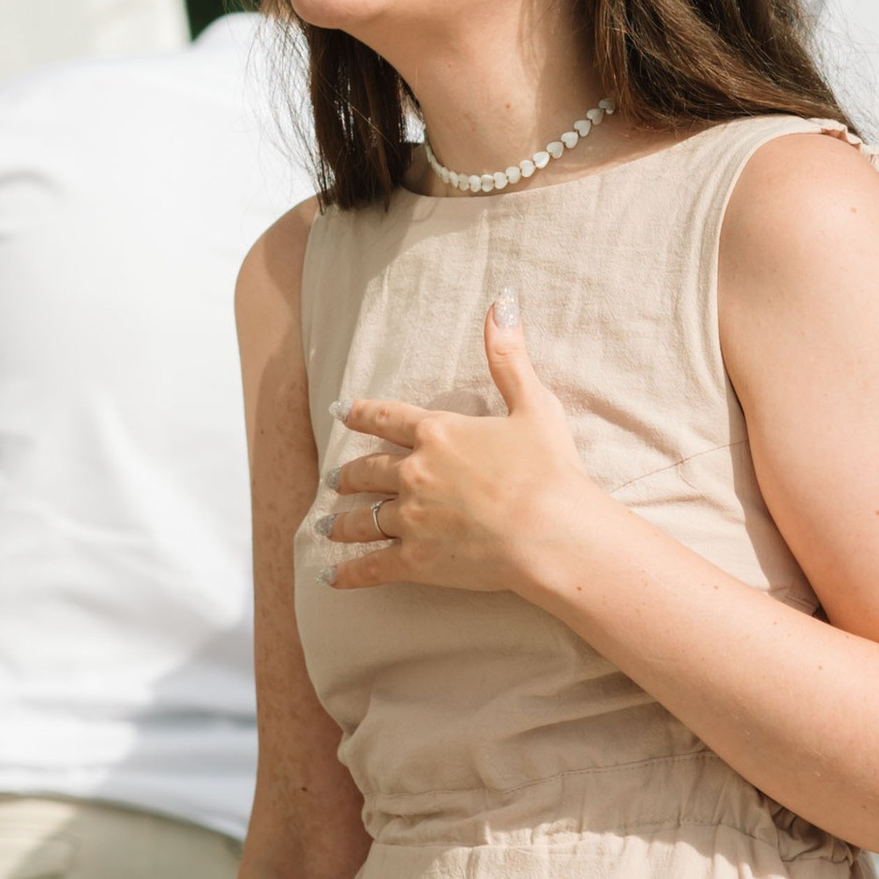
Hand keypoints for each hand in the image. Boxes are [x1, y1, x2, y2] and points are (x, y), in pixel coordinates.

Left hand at [329, 297, 605, 609]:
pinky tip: (329, 577)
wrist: (552, 534)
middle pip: (367, 470)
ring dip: (340, 522)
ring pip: (362, 519)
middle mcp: (414, 472)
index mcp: (438, 432)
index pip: (387, 417)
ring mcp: (411, 519)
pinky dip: (348, 573)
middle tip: (332, 478)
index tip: (340, 411)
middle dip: (347, 474)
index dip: (361, 413)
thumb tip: (503, 301)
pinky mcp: (416, 561)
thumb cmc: (548, 469)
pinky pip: (370, 567)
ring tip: (326, 525)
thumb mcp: (533, 403)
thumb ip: (509, 356)